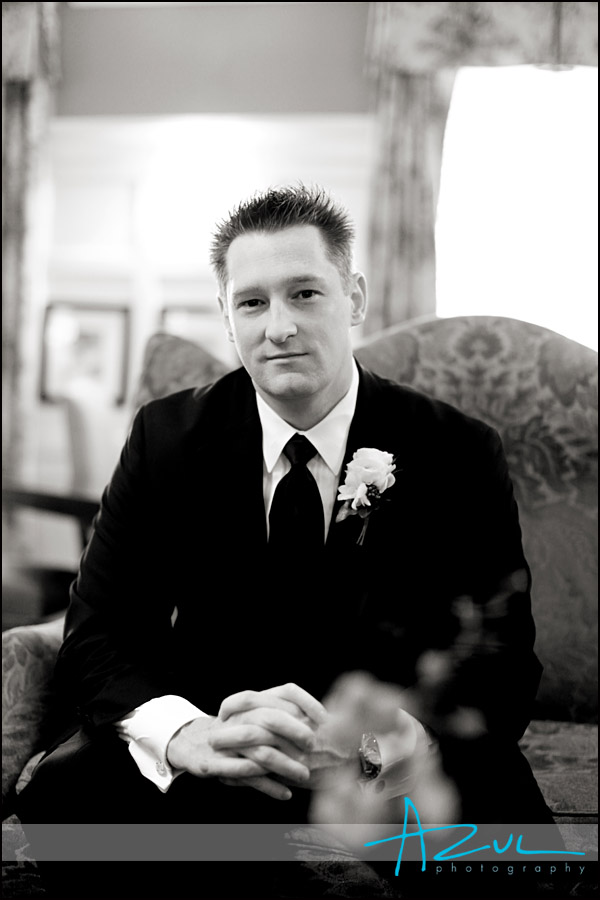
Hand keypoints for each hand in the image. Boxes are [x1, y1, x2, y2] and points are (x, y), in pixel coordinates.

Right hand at [167, 683, 326, 799]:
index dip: (303, 705)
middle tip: (314, 746)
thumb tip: (316, 716)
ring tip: (305, 775)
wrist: (193, 745)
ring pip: (260, 753)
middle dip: (294, 732)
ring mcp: (225, 744)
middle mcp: (235, 720)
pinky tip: (287, 794)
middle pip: (269, 720)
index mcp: (247, 704)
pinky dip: (269, 786)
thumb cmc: (232, 732)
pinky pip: (247, 777)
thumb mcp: (251, 715)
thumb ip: (277, 711)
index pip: (280, 696)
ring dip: (285, 765)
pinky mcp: (215, 765)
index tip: (323, 720)